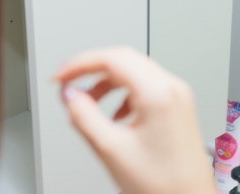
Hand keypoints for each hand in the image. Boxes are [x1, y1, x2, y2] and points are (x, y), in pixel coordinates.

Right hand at [54, 47, 215, 193]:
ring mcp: (179, 96)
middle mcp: (173, 88)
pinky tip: (115, 116)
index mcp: (158, 93)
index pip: (113, 58)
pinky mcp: (179, 106)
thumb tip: (69, 95)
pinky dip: (124, 93)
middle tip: (69, 84)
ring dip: (108, 82)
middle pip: (125, 59)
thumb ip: (84, 116)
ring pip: (136, 71)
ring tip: (89, 103)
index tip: (60, 77)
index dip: (80, 64)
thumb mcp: (112, 149)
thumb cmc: (163, 183)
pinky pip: (147, 86)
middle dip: (93, 70)